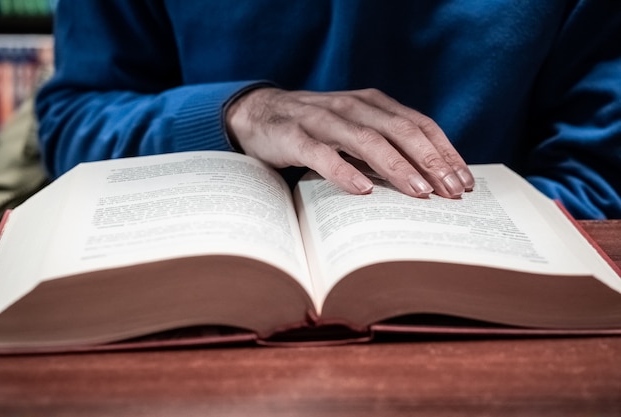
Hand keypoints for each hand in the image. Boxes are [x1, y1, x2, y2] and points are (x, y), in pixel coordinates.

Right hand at [225, 87, 473, 197]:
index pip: (418, 123)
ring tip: (419, 192)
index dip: (444, 150)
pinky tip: (363, 190)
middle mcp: (351, 106)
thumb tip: (427, 180)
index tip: (464, 180)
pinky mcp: (293, 136)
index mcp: (372, 103)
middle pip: (399, 130)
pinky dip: (343, 171)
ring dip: (396, 166)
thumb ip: (384, 145)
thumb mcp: (355, 130)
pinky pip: (321, 153)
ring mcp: (321, 119)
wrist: (260, 113)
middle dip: (429, 160)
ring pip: (365, 140)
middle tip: (450, 190)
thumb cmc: (316, 129)